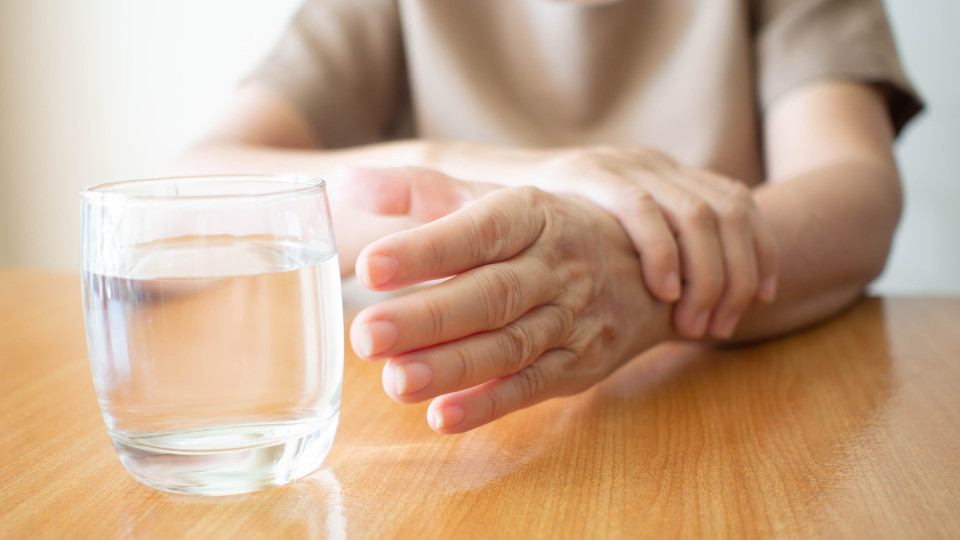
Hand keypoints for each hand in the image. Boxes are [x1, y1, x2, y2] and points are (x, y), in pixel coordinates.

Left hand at [344, 167, 672, 433]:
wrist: (649, 269)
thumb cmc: (547, 229)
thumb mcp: (493, 198)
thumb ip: (420, 192)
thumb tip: (345, 181)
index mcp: (530, 215)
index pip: (477, 231)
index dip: (426, 251)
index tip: (370, 267)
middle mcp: (554, 265)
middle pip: (490, 293)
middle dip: (428, 318)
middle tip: (366, 336)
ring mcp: (572, 318)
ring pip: (510, 344)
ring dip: (453, 367)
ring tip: (395, 382)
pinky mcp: (579, 364)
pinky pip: (533, 385)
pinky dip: (490, 404)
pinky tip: (443, 417)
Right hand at [531, 146, 779, 338]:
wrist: (488, 182)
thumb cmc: (554, 228)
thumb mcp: (613, 234)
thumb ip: (656, 250)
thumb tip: (706, 295)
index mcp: (669, 173)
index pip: (740, 203)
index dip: (762, 250)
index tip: (764, 297)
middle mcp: (655, 163)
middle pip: (730, 212)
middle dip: (737, 275)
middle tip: (720, 326)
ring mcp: (625, 164)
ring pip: (698, 214)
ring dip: (708, 275)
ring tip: (694, 324)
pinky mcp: (590, 173)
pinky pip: (643, 210)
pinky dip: (663, 253)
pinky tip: (664, 292)